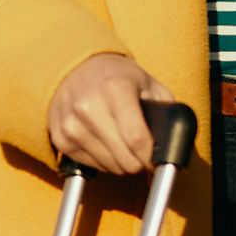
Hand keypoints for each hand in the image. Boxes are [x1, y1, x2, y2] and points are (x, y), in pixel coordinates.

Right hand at [45, 52, 167, 173]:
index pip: (137, 140)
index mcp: (115, 89)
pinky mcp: (60, 139)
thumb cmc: (117, 78)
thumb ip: (166, 112)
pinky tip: (103, 141)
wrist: (74, 68)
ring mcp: (71, 124)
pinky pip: (92, 165)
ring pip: (110, 167)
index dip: (152, 157)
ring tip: (121, 141)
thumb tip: (175, 146)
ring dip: (121, 161)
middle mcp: (88, 107)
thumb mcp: (148, 84)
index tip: (156, 160)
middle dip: (139, 161)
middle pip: (125, 159)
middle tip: (141, 150)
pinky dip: (103, 160)